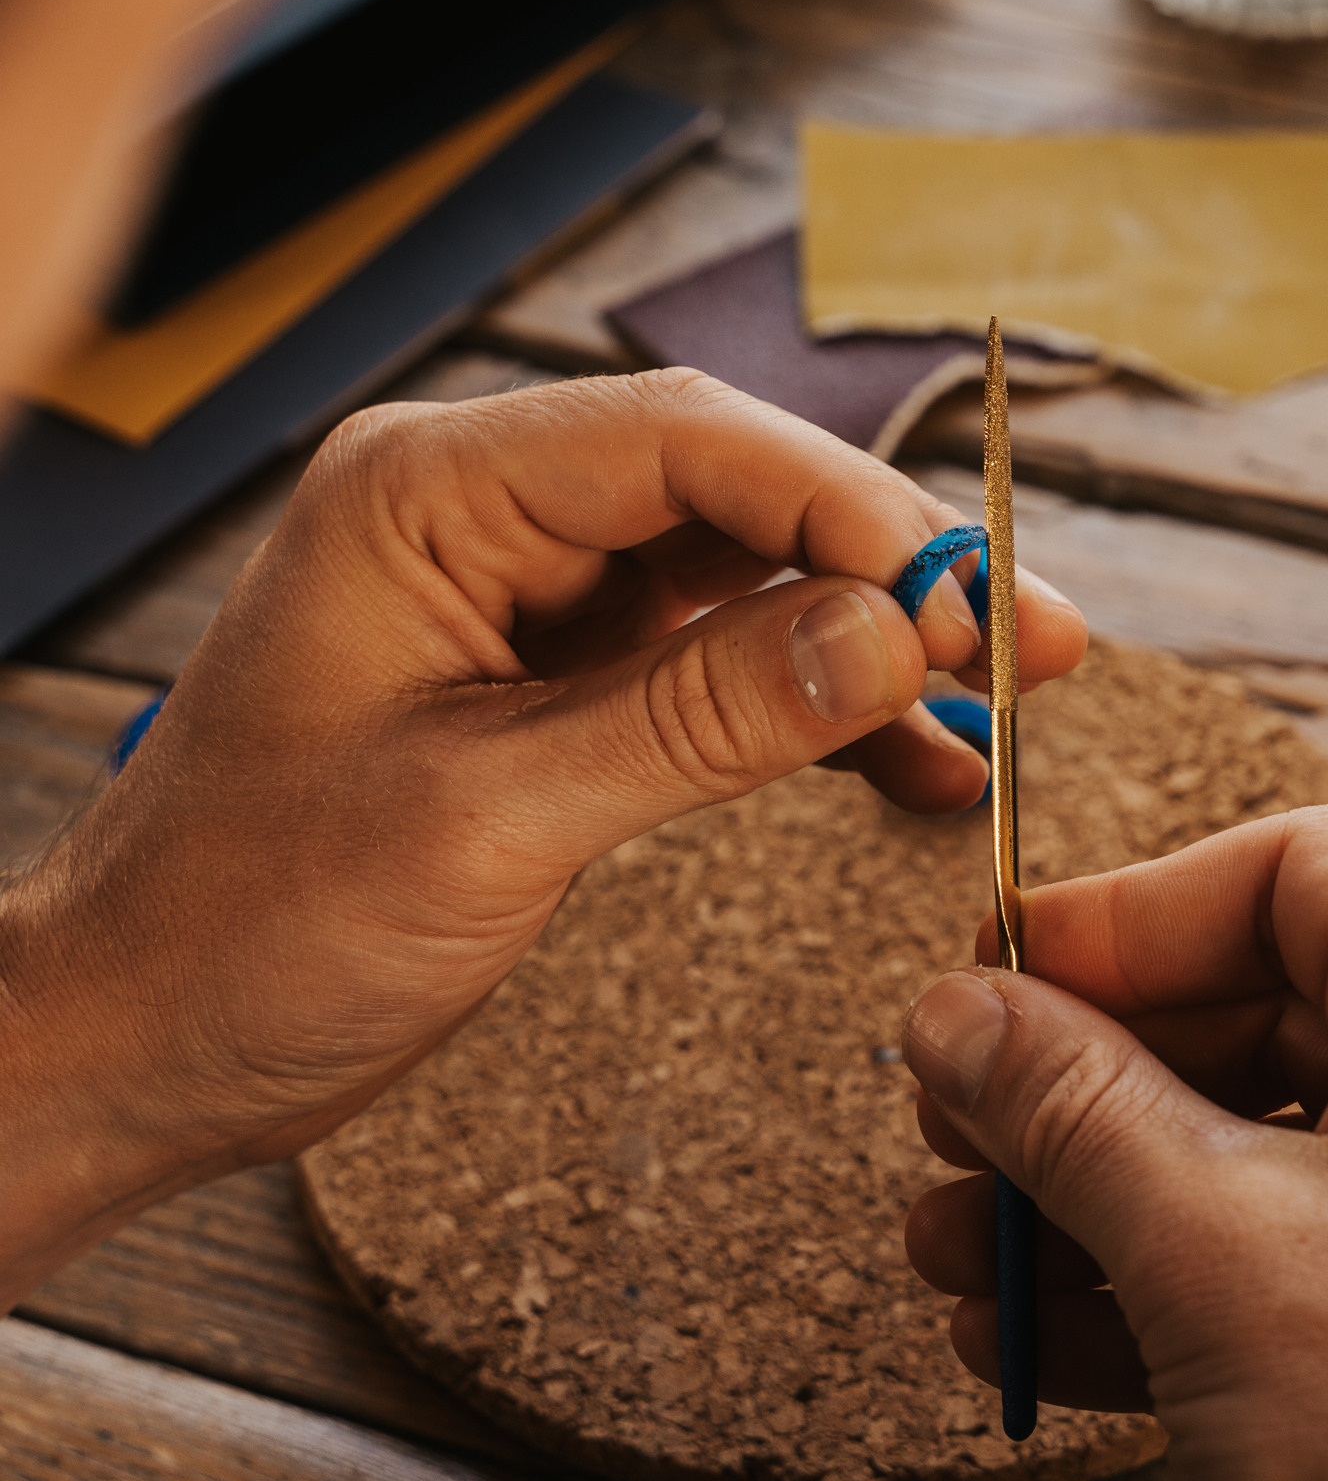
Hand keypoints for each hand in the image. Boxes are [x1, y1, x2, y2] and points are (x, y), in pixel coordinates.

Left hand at [0, 366, 1082, 1296]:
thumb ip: (696, 720)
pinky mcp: (545, 683)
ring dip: (869, 641)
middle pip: (734, 493)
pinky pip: (710, 666)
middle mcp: (477, 516)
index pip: (682, 441)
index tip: (967, 591)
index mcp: (427, 495)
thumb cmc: (246, 926)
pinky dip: (808, 712)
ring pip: (741, 578)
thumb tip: (890, 639)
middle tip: (1032, 640)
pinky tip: (909, 765)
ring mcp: (516, 598)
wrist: (141, 1040)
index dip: (849, 503)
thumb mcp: (487, 819)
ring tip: (1004, 704)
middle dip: (888, 567)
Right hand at [901, 806, 1327, 1480]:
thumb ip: (1064, 1104)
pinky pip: (1319, 1256)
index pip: (1289, 874)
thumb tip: (962, 1017)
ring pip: (1279, 1150)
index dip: (1113, 923)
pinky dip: (1185, 1282)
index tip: (988, 988)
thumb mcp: (1203, 1251)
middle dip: (1084, 1086)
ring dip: (1105, 1200)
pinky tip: (1049, 1339)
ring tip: (964, 1264)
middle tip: (956, 1136)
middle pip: (1271, 1011)